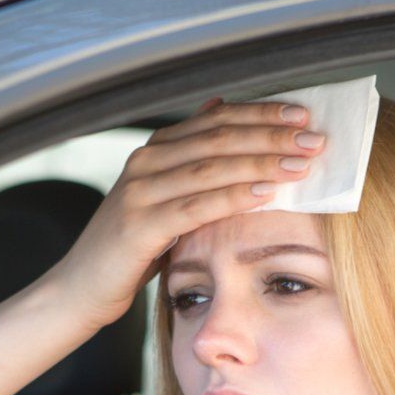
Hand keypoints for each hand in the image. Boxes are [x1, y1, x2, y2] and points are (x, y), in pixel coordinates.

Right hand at [47, 95, 326, 329]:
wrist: (80, 288)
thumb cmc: (130, 248)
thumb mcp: (163, 198)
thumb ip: (191, 159)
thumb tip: (220, 106)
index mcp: (156, 150)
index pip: (217, 120)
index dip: (261, 115)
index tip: (302, 117)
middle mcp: (146, 162)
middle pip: (219, 138)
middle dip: (271, 136)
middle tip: (314, 139)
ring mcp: (140, 191)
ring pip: (212, 167)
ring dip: (262, 163)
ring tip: (302, 165)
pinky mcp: (140, 225)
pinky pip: (196, 206)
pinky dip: (234, 198)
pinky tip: (265, 195)